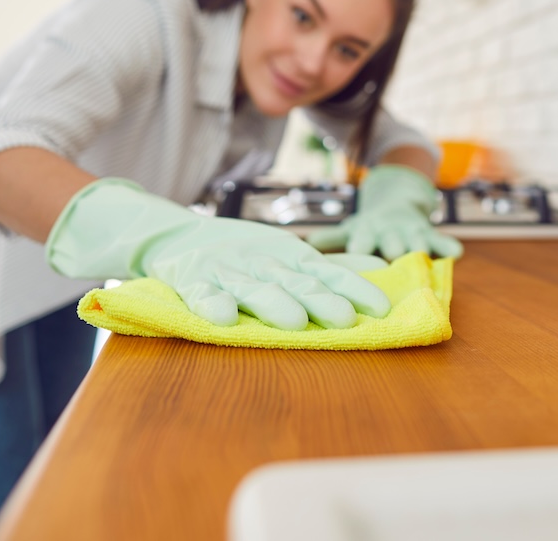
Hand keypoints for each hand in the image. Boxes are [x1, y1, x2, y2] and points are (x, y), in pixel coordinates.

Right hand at [46, 179, 390, 329]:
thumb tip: (380, 267)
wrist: (177, 236)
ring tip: (295, 321)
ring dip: (273, 303)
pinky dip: (212, 304)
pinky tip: (224, 318)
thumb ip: (332, 265)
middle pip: (295, 281)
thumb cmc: (245, 252)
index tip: (380, 308)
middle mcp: (262, 261)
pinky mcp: (191, 281)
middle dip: (321, 299)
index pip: (328, 272)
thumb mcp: (289, 253)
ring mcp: (226, 270)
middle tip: (345, 319)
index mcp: (289, 256)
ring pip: (253, 288)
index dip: (353, 288)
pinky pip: (201, 294)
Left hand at [307, 165, 462, 260]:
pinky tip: (453, 254)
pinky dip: (448, 247)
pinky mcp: (430, 232)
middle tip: (391, 276)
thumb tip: (304, 247)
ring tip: (421, 272)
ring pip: (417, 244)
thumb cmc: (368, 227)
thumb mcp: (349, 230)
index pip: (360, 245)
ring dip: (419, 255)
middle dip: (392, 257)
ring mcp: (411, 230)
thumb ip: (330, 240)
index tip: (354, 275)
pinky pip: (442, 240)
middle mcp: (388, 230)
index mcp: (365, 231)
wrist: (397, 200)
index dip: (359, 255)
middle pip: (391, 245)